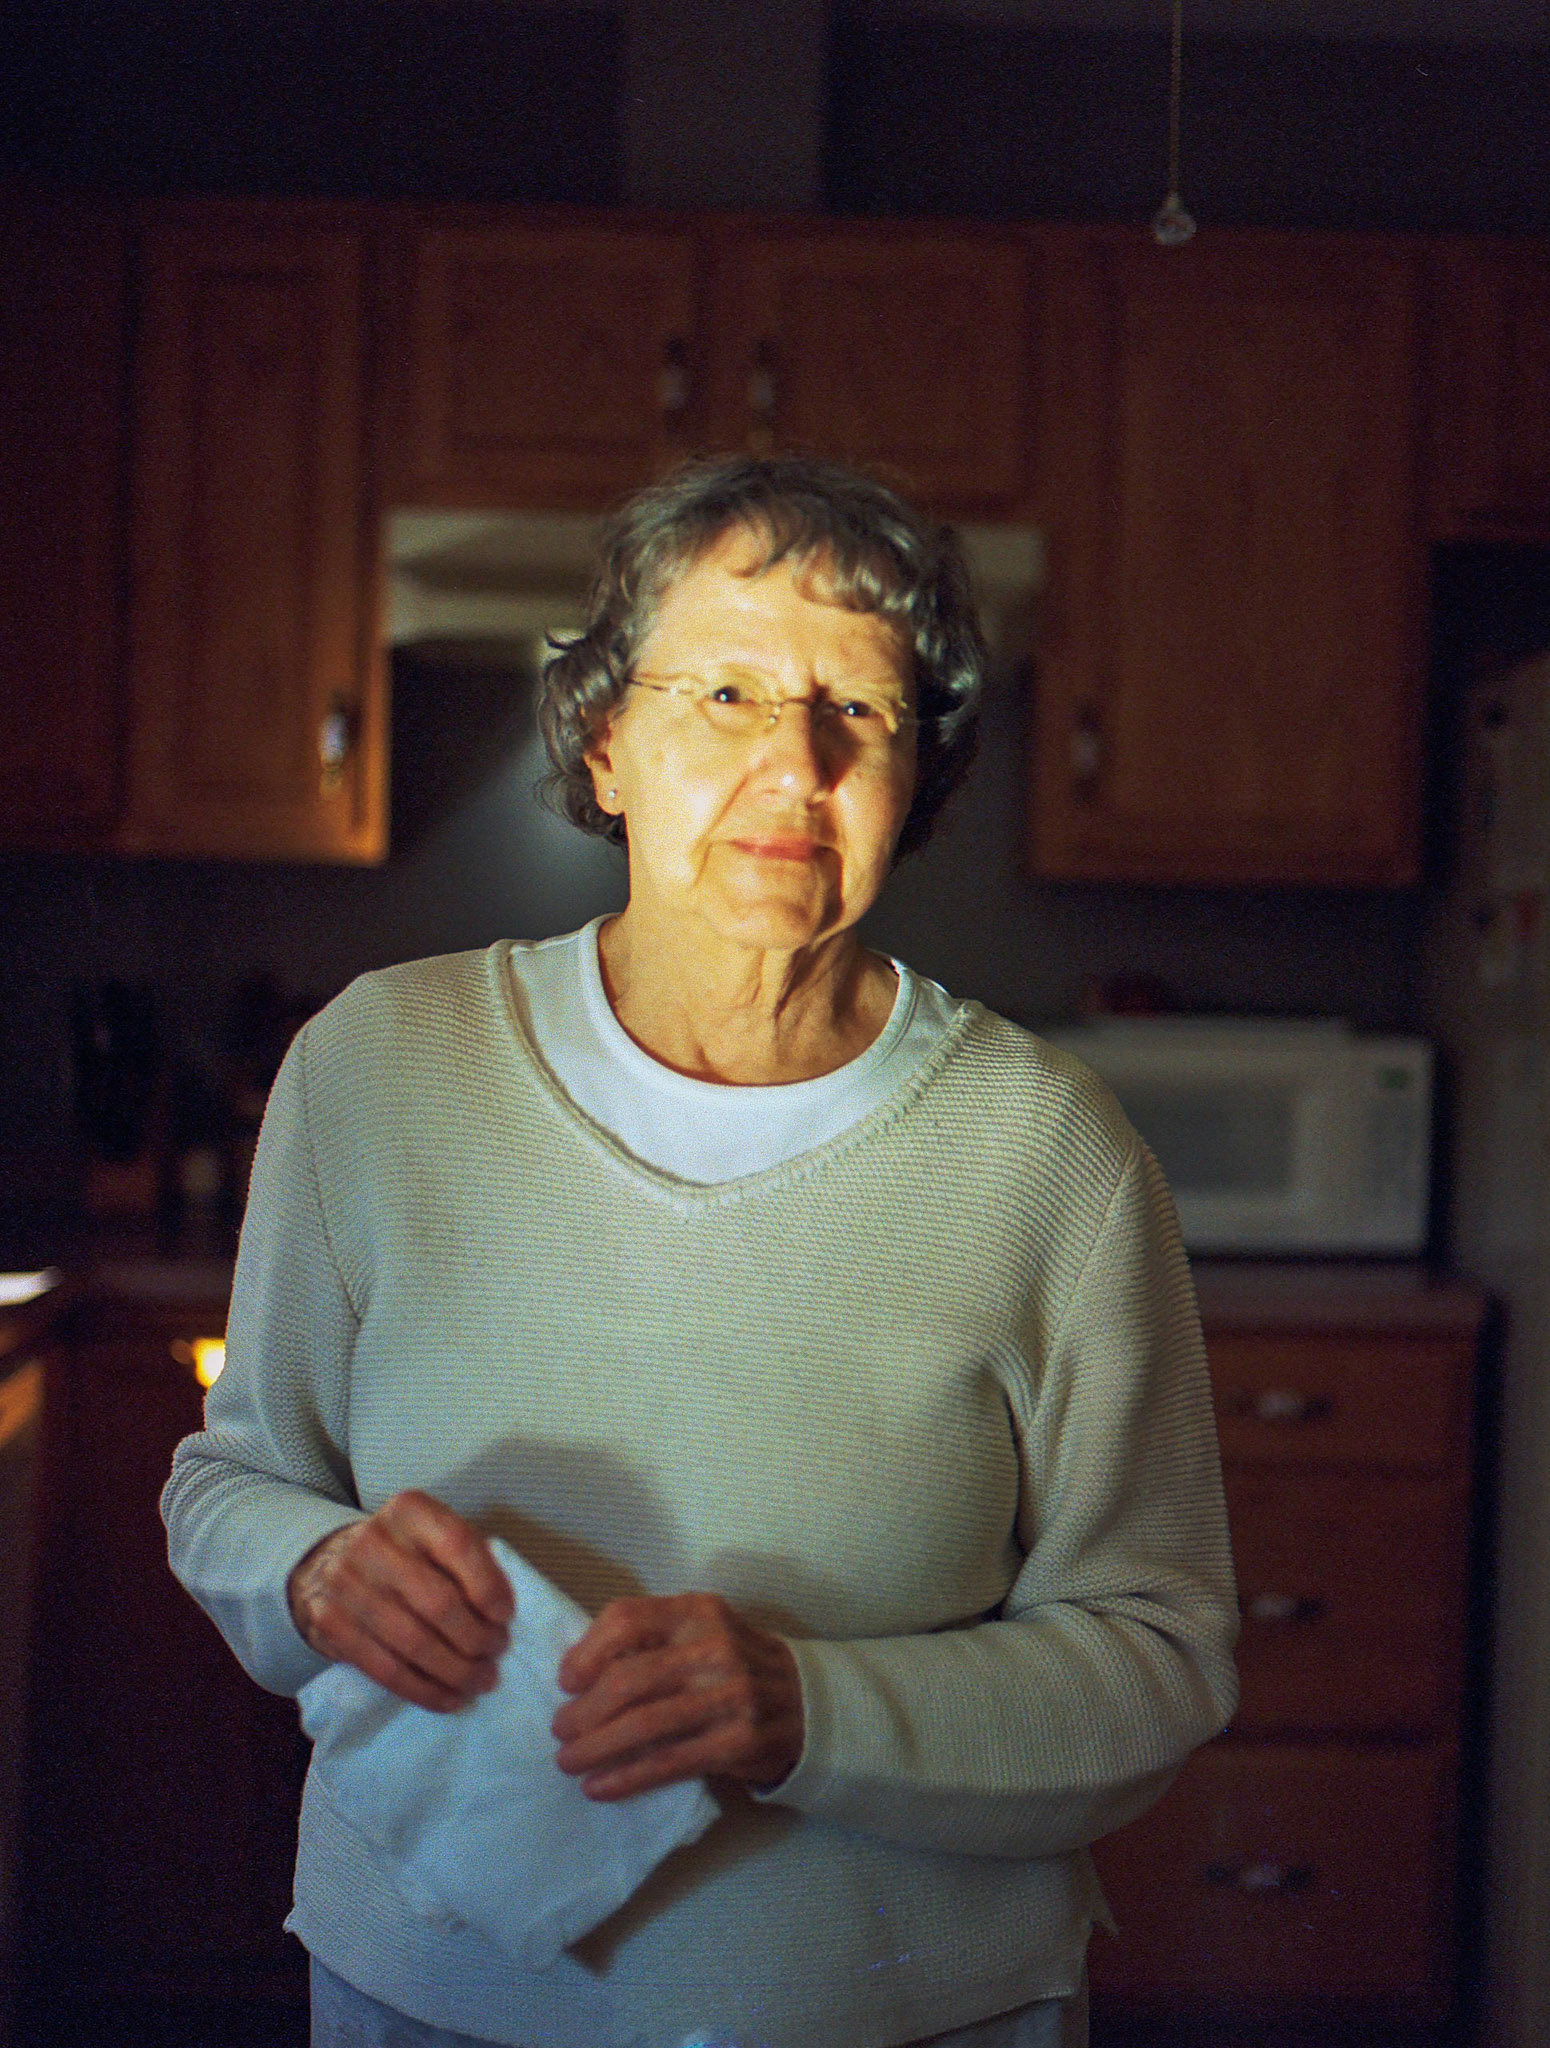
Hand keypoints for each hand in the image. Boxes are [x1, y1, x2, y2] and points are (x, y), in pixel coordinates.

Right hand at [287, 1489, 512, 1712]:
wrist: (330, 1563)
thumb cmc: (406, 1553)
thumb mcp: (436, 1538)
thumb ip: (469, 1562)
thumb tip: (501, 1617)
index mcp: (409, 1511)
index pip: (457, 1545)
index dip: (488, 1586)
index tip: (506, 1616)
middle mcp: (372, 1542)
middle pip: (437, 1602)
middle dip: (476, 1637)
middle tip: (497, 1653)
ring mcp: (345, 1584)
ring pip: (413, 1642)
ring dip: (456, 1670)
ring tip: (481, 1681)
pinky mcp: (331, 1624)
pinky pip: (385, 1669)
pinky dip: (425, 1690)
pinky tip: (451, 1699)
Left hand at [551, 1591, 803, 1800]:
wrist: (808, 1703)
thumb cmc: (736, 1665)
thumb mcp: (703, 1631)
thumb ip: (653, 1640)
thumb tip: (578, 1670)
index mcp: (699, 1611)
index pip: (627, 1619)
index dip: (586, 1652)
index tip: (565, 1681)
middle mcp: (715, 1647)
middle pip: (629, 1679)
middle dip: (583, 1711)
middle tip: (560, 1731)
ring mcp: (731, 1696)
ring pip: (644, 1725)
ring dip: (596, 1748)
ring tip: (569, 1762)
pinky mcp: (739, 1742)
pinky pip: (669, 1762)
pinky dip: (626, 1777)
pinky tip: (599, 1787)